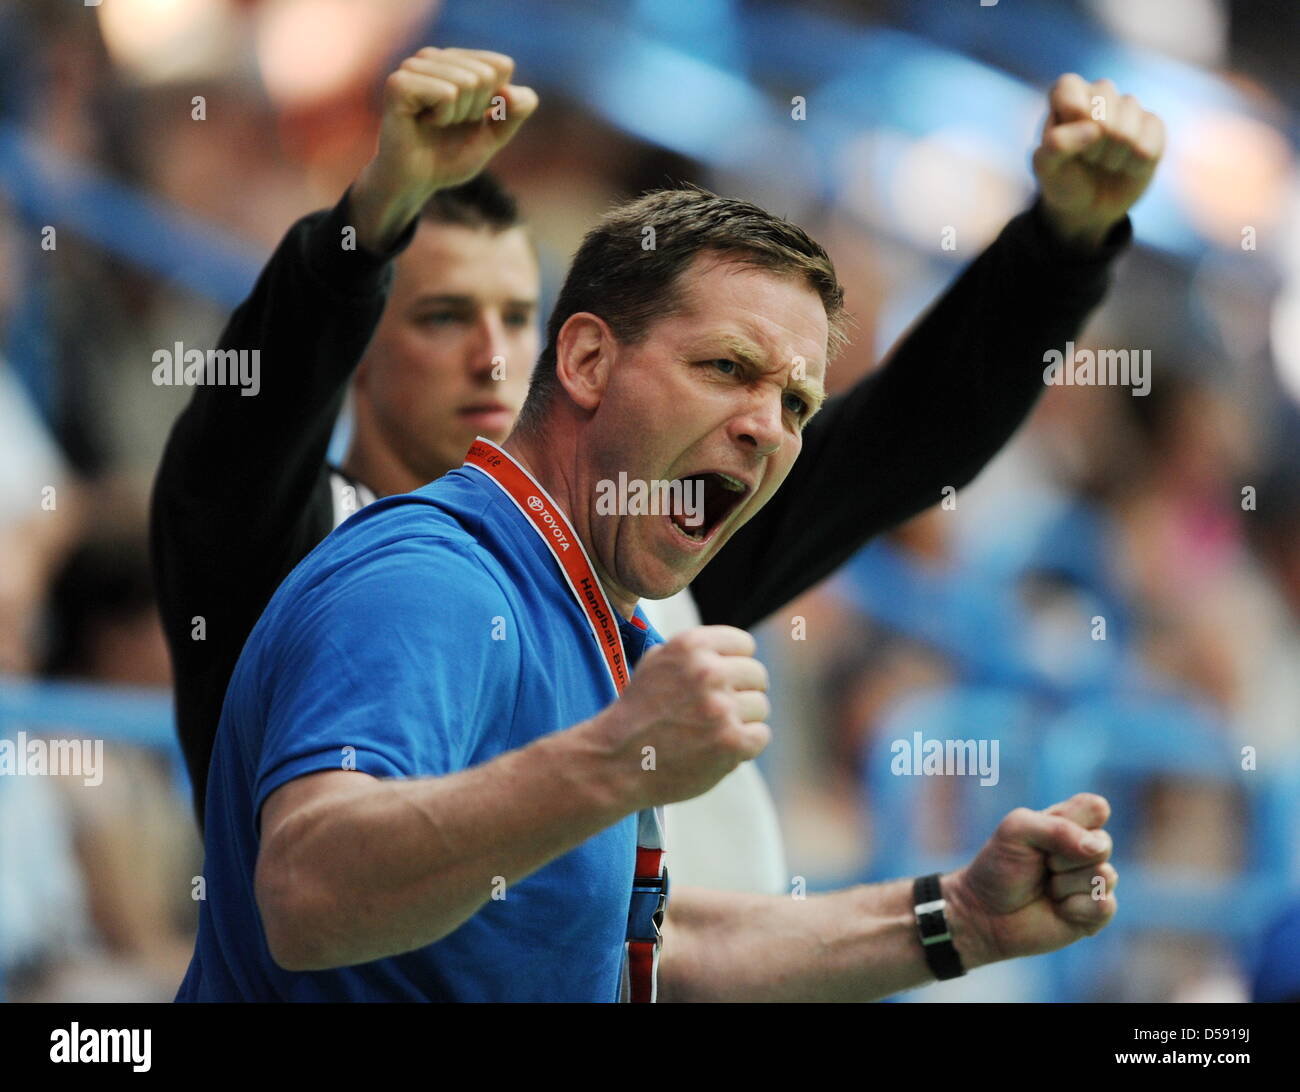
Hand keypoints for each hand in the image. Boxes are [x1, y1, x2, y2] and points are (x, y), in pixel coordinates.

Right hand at [351, 48, 538, 249]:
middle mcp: (434, 57)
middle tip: (450, 125)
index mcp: (456, 61)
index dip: (495, 102)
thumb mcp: (494, 135)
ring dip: (457, 116)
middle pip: (485, 75)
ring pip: (466, 82)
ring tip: (435, 124)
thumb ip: (515, 112)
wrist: (416, 183)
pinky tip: (423, 122)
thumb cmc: (450, 156)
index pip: (501, 66)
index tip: (471, 118)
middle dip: (475, 111)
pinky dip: (442, 118)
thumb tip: (512, 91)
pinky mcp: (399, 82)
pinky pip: (446, 94)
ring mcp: (413, 66)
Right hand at [584, 626, 770, 808]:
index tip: (722, 682)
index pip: (744, 645)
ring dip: (742, 721)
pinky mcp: (731, 742)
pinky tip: (718, 748)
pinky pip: (760, 735)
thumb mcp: (655, 663)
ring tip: (711, 732)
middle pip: (757, 675)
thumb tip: (731, 650)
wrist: (615, 762)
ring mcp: (721, 708)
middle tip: (717, 711)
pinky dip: (744, 746)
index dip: (735, 664)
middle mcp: (707, 671)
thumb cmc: (637, 713)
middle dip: (741, 693)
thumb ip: (692, 652)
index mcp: (690, 646)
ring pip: (761, 707)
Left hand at [946, 793, 1117, 965]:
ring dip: (1064, 884)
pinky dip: (1074, 908)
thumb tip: (1098, 848)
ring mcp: (1095, 881)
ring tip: (1047, 888)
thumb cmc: (999, 865)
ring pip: (1104, 875)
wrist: (985, 912)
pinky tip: (1059, 909)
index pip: (1096, 808)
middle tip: (1040, 866)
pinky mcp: (1097, 913)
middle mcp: (1088, 850)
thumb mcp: (1016, 831)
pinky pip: (1104, 905)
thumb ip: (1057, 829)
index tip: (1042, 836)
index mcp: (1071, 822)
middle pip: (1103, 844)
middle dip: (1062, 857)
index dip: (1072, 822)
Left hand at [1033, 74, 1164, 250]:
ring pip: (1126, 131)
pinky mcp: (1153, 125)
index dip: (1070, 120)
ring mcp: (1129, 107)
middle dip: (1090, 147)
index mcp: (1067, 93)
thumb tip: (1095, 129)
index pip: (1069, 87)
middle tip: (1085, 157)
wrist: (1087, 205)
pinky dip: (1132, 167)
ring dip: (1111, 159)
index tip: (1064, 139)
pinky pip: (1148, 147)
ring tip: (1103, 162)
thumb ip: (1056, 144)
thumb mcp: (1045, 167)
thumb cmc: (1062, 179)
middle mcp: (1100, 93)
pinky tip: (1125, 165)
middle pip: (1102, 114)